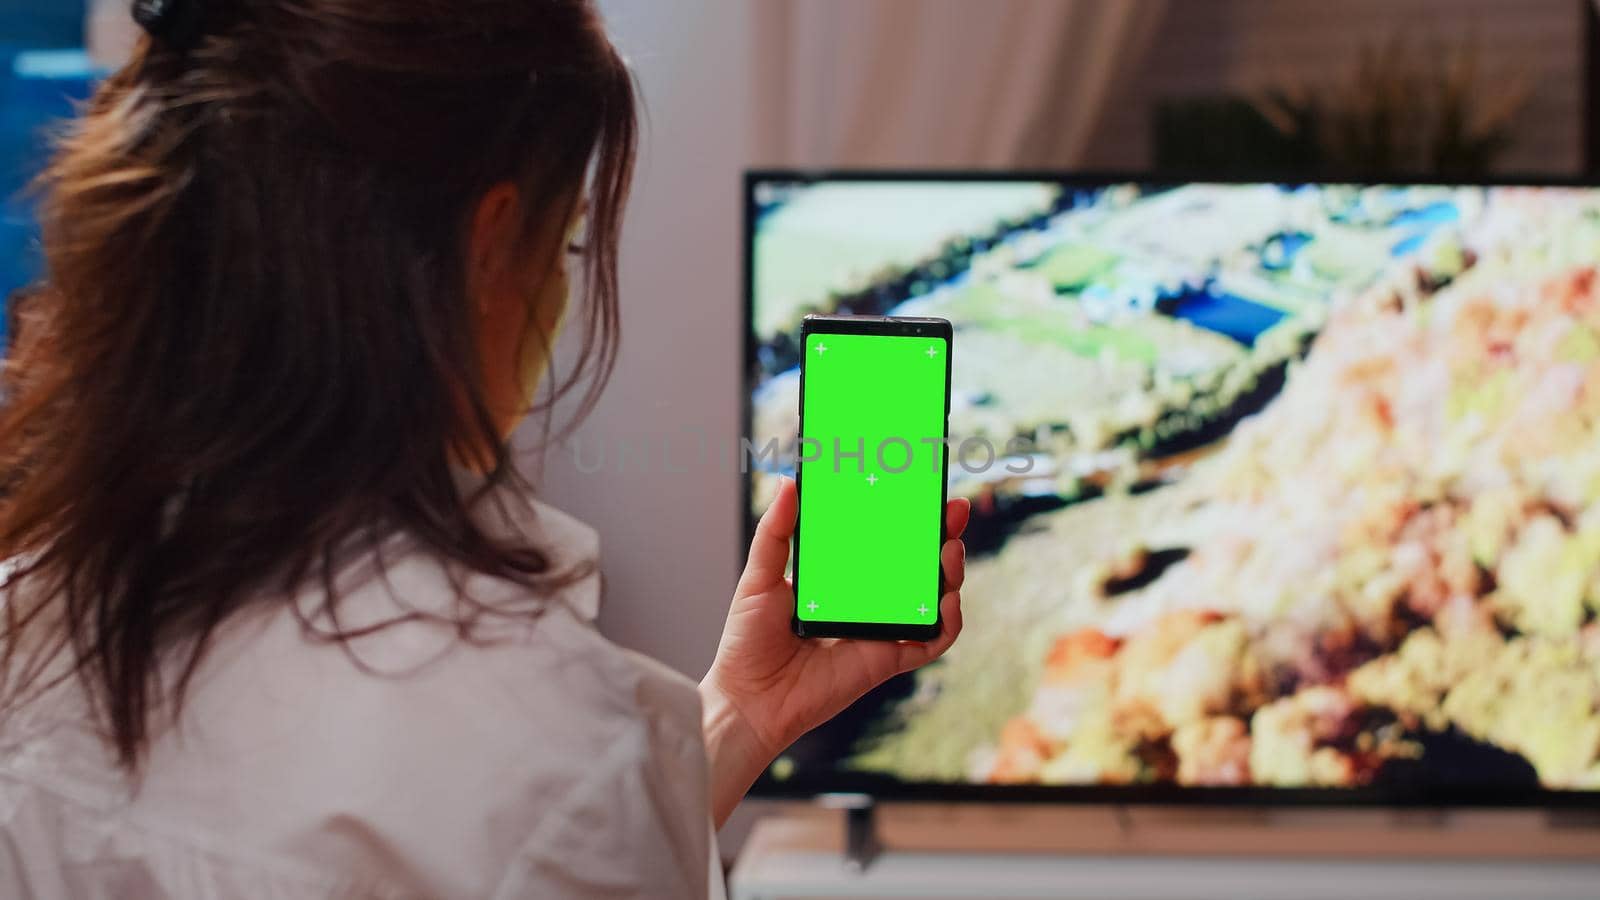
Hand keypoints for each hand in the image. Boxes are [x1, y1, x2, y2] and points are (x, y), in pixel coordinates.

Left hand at [700, 477, 967, 824]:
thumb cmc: (749, 641)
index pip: (884, 542)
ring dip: (951, 573)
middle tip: (955, 509)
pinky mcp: (887, 660)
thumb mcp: (760, 576)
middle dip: (943, 535)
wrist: (749, 697)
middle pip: (918, 566)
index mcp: (842, 578)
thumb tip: (789, 482)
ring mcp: (882, 630)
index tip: (924, 489)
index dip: (909, 518)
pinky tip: (947, 600)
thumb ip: (775, 532)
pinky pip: (931, 641)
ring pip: (933, 599)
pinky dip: (947, 622)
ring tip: (950, 549)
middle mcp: (868, 602)